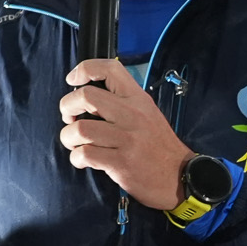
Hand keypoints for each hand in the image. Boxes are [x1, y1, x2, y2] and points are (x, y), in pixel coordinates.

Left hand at [59, 59, 196, 208]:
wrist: (180, 176)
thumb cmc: (159, 146)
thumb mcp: (148, 113)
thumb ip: (122, 102)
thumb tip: (88, 97)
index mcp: (138, 99)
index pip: (109, 69)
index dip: (84, 69)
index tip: (73, 80)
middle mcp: (132, 115)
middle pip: (85, 96)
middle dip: (67, 107)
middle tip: (70, 118)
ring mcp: (126, 139)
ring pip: (80, 129)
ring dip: (68, 137)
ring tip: (75, 144)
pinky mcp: (121, 162)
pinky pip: (85, 154)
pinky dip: (76, 158)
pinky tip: (83, 160)